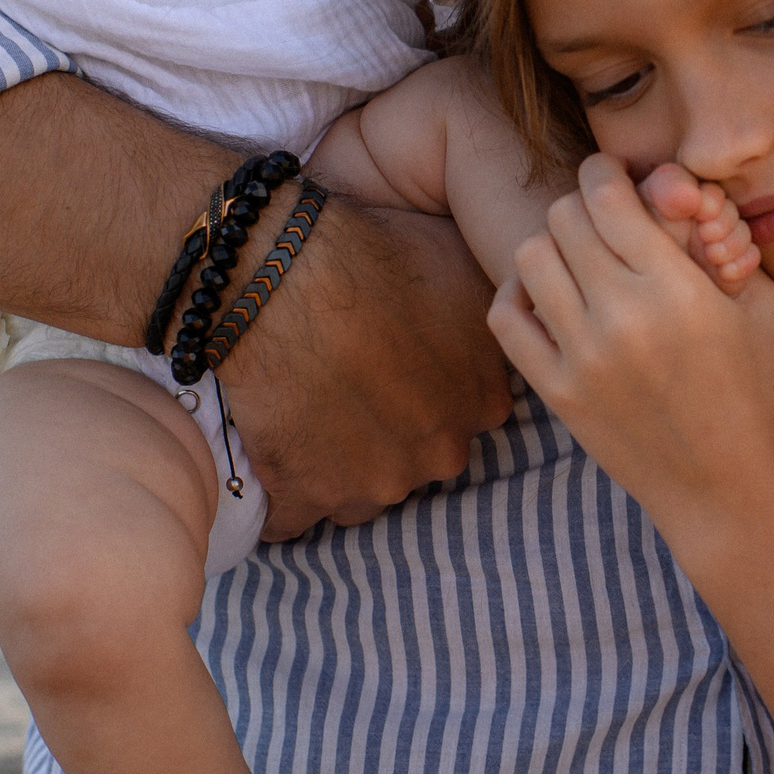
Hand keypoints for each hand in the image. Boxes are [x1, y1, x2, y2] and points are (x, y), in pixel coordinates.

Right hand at [227, 198, 515, 537]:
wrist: (288, 274)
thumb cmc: (379, 254)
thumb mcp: (465, 265)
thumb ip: (491, 310)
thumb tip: (503, 310)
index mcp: (484, 403)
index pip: (463, 414)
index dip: (427, 390)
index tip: (395, 366)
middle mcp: (440, 454)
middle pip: (415, 457)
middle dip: (387, 433)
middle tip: (346, 384)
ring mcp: (374, 483)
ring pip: (358, 490)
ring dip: (335, 465)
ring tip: (305, 411)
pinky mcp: (306, 495)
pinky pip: (291, 518)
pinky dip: (281, 499)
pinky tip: (271, 460)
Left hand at [489, 155, 773, 543]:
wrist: (725, 488)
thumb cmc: (754, 389)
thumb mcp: (761, 302)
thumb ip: (718, 237)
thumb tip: (669, 188)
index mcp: (677, 289)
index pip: (608, 194)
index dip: (607, 172)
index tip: (614, 179)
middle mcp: (622, 318)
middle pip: (564, 216)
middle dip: (584, 208)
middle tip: (603, 223)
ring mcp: (582, 358)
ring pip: (530, 256)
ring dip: (553, 247)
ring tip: (579, 262)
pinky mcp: (556, 391)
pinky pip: (507, 316)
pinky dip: (520, 294)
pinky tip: (551, 300)